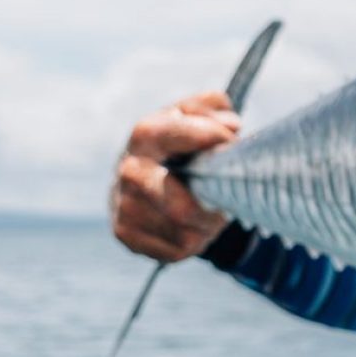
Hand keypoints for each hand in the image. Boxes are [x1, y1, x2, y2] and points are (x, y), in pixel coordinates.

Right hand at [109, 92, 238, 261]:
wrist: (146, 180)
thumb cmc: (181, 144)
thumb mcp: (197, 115)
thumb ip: (213, 106)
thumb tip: (230, 126)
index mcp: (145, 135)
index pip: (173, 135)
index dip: (208, 139)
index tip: (231, 144)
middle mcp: (129, 171)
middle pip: (181, 206)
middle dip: (212, 205)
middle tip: (226, 194)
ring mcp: (124, 206)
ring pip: (185, 232)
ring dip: (208, 224)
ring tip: (210, 209)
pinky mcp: (127, 235)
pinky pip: (177, 250)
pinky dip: (194, 241)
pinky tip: (193, 225)